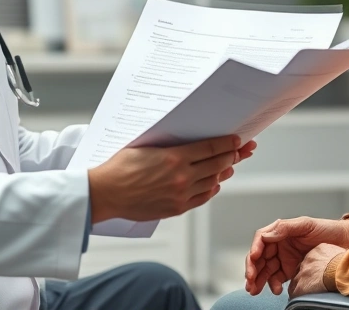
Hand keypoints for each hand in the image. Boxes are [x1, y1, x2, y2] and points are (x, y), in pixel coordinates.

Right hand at [88, 135, 247, 222]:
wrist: (105, 193)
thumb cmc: (120, 167)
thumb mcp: (145, 146)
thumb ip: (170, 145)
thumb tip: (187, 141)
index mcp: (174, 157)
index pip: (210, 148)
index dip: (227, 143)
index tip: (237, 140)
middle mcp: (181, 176)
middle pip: (217, 164)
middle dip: (233, 155)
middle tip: (243, 150)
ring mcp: (180, 194)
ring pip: (212, 181)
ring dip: (224, 172)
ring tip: (230, 165)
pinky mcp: (176, 208)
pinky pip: (202, 197)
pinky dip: (211, 189)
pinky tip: (215, 183)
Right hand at [245, 216, 348, 294]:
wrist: (346, 242)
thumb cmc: (327, 230)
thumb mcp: (306, 224)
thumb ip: (285, 227)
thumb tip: (267, 234)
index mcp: (281, 231)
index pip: (261, 240)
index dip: (255, 249)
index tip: (255, 258)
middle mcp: (280, 245)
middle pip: (260, 257)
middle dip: (252, 269)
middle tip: (250, 280)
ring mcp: (285, 258)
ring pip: (265, 270)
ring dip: (258, 280)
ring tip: (254, 290)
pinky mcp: (291, 271)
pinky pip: (277, 279)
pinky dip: (273, 285)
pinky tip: (276, 289)